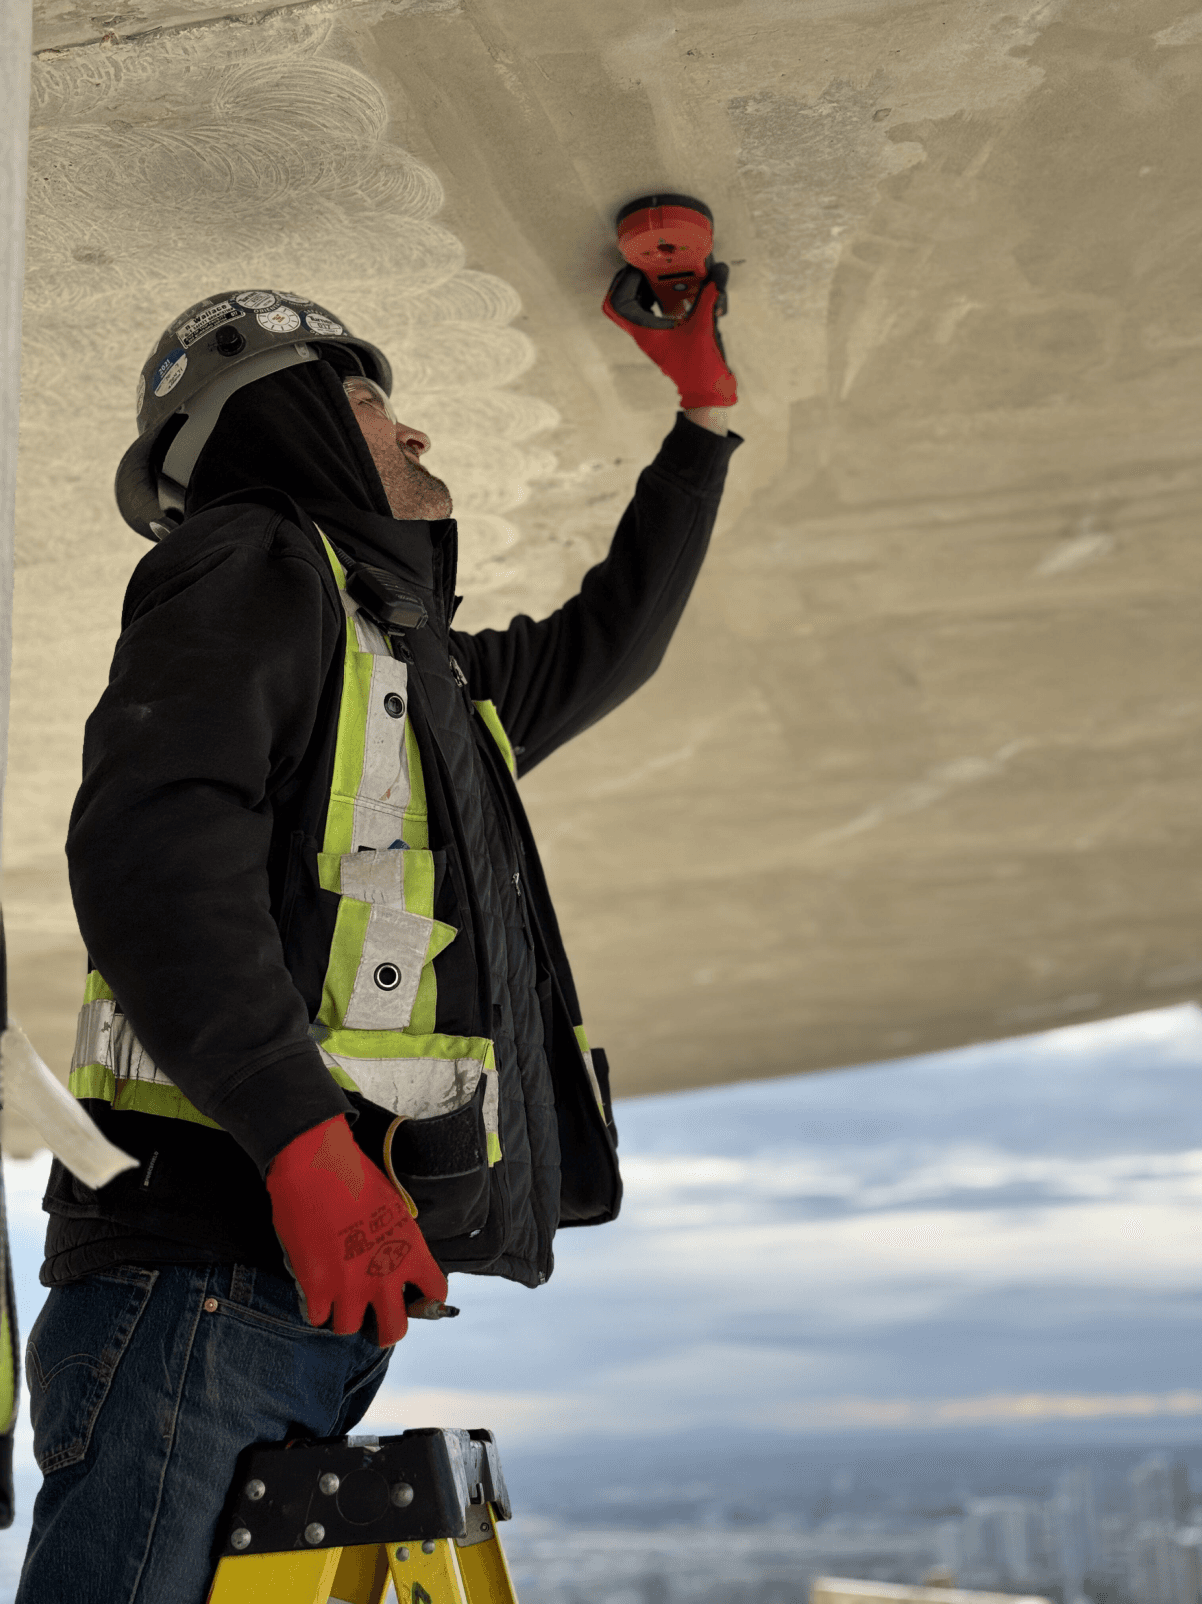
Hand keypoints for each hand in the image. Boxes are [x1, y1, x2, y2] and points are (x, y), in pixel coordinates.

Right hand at [265, 1114, 448, 1347]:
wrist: (315, 1166)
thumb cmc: (354, 1176)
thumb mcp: (394, 1206)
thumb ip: (399, 1240)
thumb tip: (396, 1258)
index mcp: (410, 1250)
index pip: (436, 1292)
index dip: (428, 1298)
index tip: (418, 1297)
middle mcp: (384, 1274)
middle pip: (394, 1330)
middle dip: (386, 1328)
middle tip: (376, 1316)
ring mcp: (349, 1285)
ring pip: (349, 1328)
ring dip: (343, 1315)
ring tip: (338, 1299)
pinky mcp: (316, 1287)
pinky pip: (317, 1318)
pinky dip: (315, 1307)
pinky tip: (314, 1291)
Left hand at [602, 261, 737, 409]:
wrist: (706, 392)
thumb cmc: (699, 370)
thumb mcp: (704, 327)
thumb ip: (709, 297)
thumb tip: (716, 273)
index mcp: (644, 333)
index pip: (617, 304)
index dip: (623, 281)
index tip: (638, 268)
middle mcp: (643, 335)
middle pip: (619, 305)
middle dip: (627, 283)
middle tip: (643, 269)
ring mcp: (652, 338)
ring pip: (632, 309)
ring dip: (641, 290)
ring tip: (657, 276)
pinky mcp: (662, 339)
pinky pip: (649, 315)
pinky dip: (655, 300)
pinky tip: (673, 292)